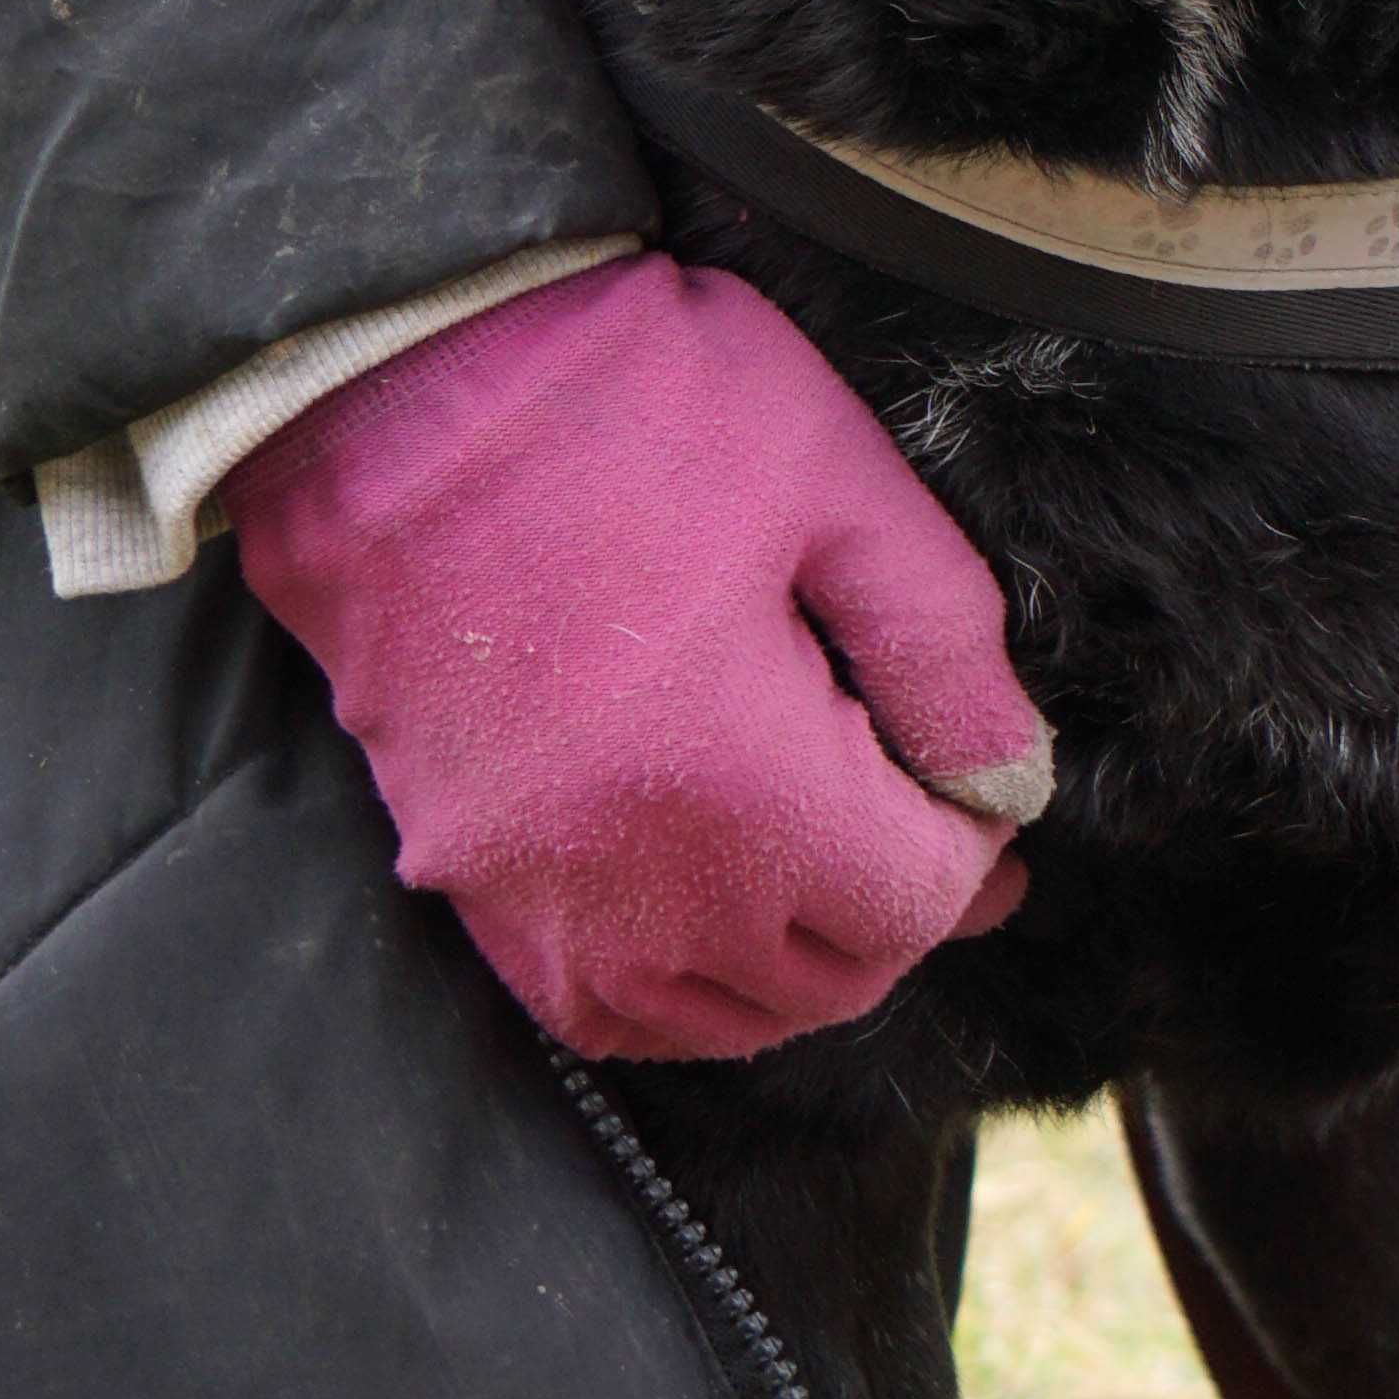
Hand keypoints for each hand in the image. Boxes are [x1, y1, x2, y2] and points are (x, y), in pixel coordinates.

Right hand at [226, 254, 1049, 1061]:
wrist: (391, 379)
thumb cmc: (621, 402)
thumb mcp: (835, 482)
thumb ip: (941, 647)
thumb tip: (1007, 776)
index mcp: (743, 781)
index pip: (915, 902)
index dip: (975, 851)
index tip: (980, 787)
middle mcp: (634, 878)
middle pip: (824, 982)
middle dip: (900, 914)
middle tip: (930, 828)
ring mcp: (530, 890)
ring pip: (709, 1019)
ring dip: (792, 968)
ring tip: (830, 873)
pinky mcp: (456, 869)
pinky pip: (586, 1008)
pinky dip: (668, 990)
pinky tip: (705, 911)